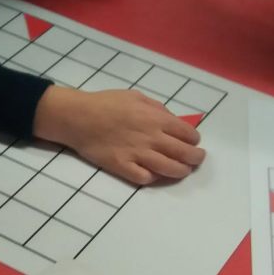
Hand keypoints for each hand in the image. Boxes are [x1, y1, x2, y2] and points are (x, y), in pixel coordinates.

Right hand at [32, 85, 204, 184]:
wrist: (78, 117)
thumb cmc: (107, 103)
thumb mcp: (136, 96)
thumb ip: (158, 109)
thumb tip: (174, 122)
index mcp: (156, 118)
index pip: (187, 134)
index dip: (194, 140)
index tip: (193, 142)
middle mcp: (151, 138)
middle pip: (184, 154)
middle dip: (195, 158)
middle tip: (196, 160)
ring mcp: (137, 154)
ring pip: (170, 169)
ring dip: (181, 171)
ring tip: (183, 170)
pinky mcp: (123, 167)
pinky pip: (145, 178)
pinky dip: (153, 178)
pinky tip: (154, 174)